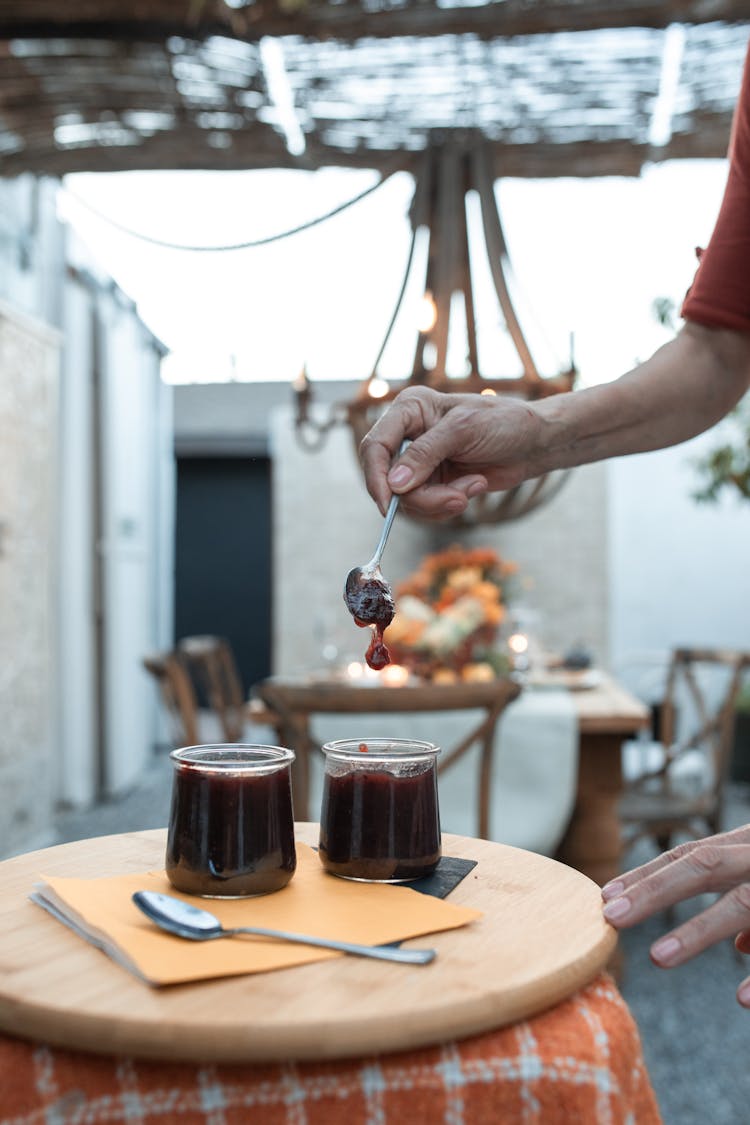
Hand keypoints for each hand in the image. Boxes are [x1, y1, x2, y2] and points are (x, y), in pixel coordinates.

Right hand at [359, 386, 543, 519]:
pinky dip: (449, 504)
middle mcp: (408, 435)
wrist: (533, 443)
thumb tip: (394, 485)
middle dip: (423, 497)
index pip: (376, 446)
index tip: (388, 505)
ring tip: (473, 486)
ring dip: (441, 501)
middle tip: (456, 500)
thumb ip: (425, 455)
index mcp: (409, 410)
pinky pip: (425, 506)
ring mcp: (419, 462)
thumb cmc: (503, 423)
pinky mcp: (433, 482)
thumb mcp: (463, 431)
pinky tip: (473, 487)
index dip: (376, 478)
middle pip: (388, 481)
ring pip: (408, 499)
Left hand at [601, 825, 749, 1006]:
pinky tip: (742, 1000)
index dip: (649, 874)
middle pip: (704, 865)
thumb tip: (739, 943)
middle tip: (612, 916)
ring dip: (697, 931)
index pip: (692, 855)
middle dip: (655, 889)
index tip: (606, 894)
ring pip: (741, 903)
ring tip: (657, 957)